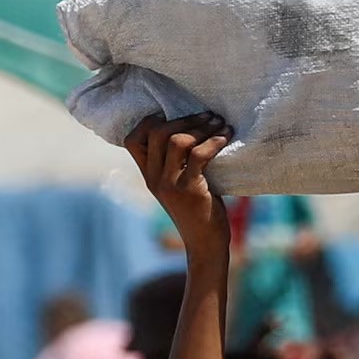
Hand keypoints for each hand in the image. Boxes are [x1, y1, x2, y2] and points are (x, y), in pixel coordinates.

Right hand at [126, 113, 232, 255]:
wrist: (205, 243)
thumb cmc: (199, 211)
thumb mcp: (180, 185)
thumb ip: (177, 164)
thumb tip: (193, 132)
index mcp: (148, 175)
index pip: (133, 139)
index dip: (152, 121)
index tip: (177, 115)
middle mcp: (154, 178)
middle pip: (157, 133)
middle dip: (185, 119)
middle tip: (208, 115)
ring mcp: (170, 184)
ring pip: (177, 141)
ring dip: (202, 127)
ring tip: (220, 123)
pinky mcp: (190, 190)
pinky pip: (199, 155)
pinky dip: (214, 141)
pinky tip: (226, 137)